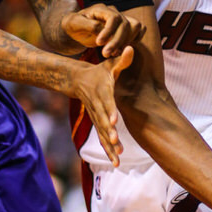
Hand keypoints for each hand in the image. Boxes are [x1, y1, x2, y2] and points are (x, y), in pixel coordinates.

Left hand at [63, 4, 144, 57]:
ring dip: (126, 42)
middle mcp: (114, 12)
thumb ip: (87, 24)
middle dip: (117, 41)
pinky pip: (139, 30)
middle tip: (105, 54)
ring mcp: (121, 19)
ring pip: (135, 27)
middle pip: (125, 24)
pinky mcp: (125, 27)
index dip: (109, 31)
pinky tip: (122, 49)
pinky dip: (135, 40)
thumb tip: (100, 28)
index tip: (99, 43)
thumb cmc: (74, 25)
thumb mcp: (74, 23)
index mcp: (101, 9)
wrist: (76, 29)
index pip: (114, 18)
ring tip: (113, 53)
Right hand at [71, 48, 133, 165]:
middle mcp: (98, 107)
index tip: (114, 121)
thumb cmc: (99, 72)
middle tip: (116, 142)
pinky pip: (102, 139)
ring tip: (118, 159)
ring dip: (110, 146)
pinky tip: (116, 163)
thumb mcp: (109, 64)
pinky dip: (108, 151)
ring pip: (102, 133)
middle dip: (109, 133)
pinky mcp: (97, 124)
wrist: (79, 81)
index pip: (107, 102)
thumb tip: (131, 48)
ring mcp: (96, 117)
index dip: (110, 111)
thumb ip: (122, 59)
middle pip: (103, 121)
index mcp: (102, 92)